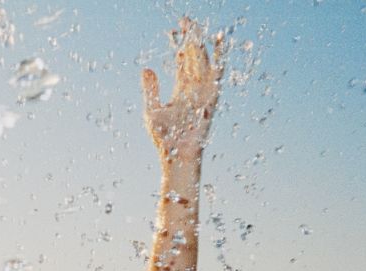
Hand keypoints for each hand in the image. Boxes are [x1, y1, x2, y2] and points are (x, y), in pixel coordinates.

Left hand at [142, 18, 224, 160]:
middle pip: (192, 58)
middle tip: (184, 20)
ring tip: (193, 26)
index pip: (181, 63)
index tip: (173, 31)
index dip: (178, 46)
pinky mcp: (211, 95)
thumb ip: (151, 89)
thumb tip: (146, 68)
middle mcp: (194, 89)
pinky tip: (218, 39)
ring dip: (199, 43)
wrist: (177, 155)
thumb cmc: (164, 138)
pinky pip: (217, 72)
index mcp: (181, 91)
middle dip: (189, 39)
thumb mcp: (152, 110)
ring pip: (202, 61)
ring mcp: (203, 91)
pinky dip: (219, 55)